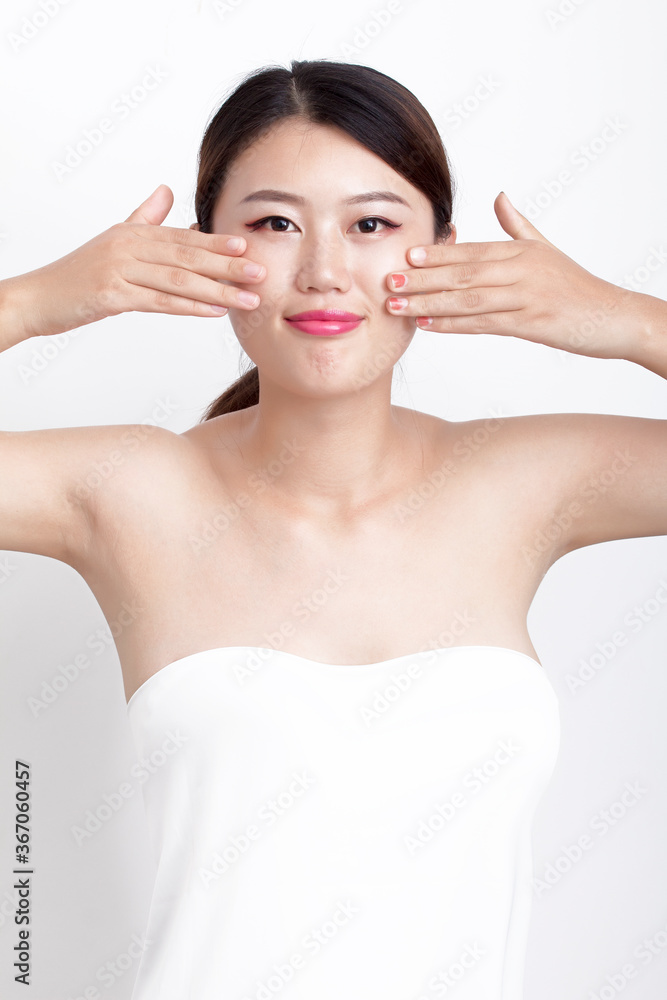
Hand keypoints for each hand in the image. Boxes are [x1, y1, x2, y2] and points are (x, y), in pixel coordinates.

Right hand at [17, 184, 263, 339]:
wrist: (38, 297)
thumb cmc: (78, 274)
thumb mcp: (113, 240)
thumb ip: (143, 217)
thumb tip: (167, 191)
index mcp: (132, 232)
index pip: (182, 238)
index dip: (216, 242)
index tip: (248, 246)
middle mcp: (128, 246)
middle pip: (186, 256)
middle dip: (226, 265)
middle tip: (261, 272)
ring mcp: (119, 269)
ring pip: (178, 280)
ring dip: (217, 290)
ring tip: (247, 299)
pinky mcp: (111, 295)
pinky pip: (159, 301)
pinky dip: (190, 306)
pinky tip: (214, 311)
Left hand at [385, 191, 634, 359]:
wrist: (612, 316)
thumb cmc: (576, 285)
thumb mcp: (546, 248)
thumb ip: (517, 225)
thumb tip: (499, 195)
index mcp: (521, 251)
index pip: (471, 251)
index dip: (438, 253)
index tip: (406, 254)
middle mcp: (521, 271)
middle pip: (463, 274)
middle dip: (423, 278)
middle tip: (388, 280)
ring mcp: (524, 298)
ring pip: (468, 300)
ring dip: (428, 303)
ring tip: (397, 306)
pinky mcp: (529, 324)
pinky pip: (483, 324)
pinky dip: (452, 325)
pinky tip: (427, 325)